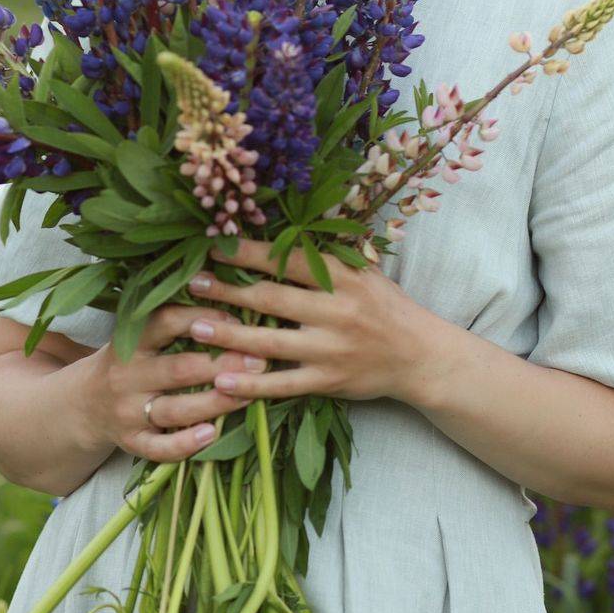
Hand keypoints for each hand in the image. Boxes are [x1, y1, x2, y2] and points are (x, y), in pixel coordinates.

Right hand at [83, 303, 268, 463]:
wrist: (84, 404)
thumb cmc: (131, 360)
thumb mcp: (141, 334)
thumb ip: (176, 318)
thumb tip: (224, 284)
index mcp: (132, 340)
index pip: (167, 322)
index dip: (204, 318)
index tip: (238, 319)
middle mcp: (127, 375)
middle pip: (178, 368)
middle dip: (222, 364)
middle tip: (260, 360)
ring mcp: (127, 411)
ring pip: (174, 410)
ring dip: (215, 403)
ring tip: (249, 394)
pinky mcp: (130, 442)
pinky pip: (159, 448)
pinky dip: (185, 444)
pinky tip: (212, 434)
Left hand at [186, 237, 430, 404]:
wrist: (420, 355)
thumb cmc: (385, 307)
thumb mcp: (363, 271)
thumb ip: (326, 256)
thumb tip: (280, 228)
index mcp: (342, 277)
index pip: (287, 259)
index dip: (249, 252)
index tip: (214, 245)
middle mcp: (336, 310)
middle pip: (271, 298)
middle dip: (228, 290)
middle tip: (193, 284)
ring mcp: (331, 349)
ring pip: (270, 342)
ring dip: (229, 335)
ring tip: (195, 328)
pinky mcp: (329, 381)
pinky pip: (283, 384)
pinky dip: (250, 384)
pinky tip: (220, 382)